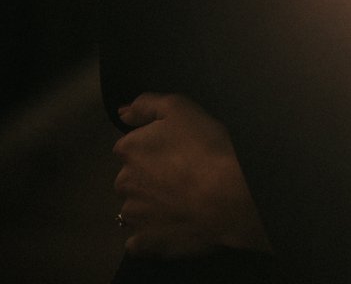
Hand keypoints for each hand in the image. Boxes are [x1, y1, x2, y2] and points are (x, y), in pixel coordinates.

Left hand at [113, 92, 269, 256]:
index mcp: (128, 150)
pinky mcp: (145, 244)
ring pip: (135, 209)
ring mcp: (133, 217)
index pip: (131, 147)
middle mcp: (123, 183)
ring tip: (180, 205)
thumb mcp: (180, 108)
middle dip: (148, 179)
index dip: (153, 149)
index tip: (176, 152)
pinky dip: (150, 237)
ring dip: (149, 208)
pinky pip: (139, 242)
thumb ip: (146, 105)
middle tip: (181, 178)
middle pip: (131, 179)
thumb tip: (122, 113)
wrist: (228, 197)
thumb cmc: (206, 148)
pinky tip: (171, 229)